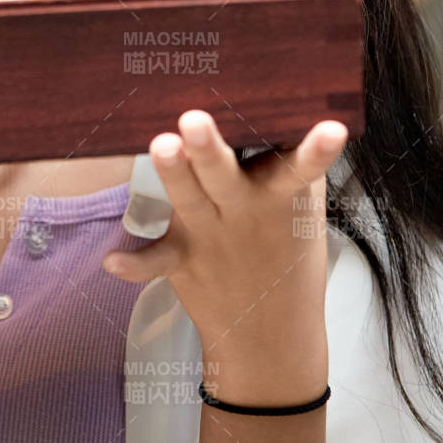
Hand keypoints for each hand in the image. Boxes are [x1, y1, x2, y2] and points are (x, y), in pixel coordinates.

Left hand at [102, 109, 346, 397]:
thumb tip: (283, 106)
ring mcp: (210, 237)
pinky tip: (111, 262)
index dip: (317, 150)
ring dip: (174, 174)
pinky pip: (155, 263)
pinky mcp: (183, 261)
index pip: (301, 168)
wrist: (270, 337)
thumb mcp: (300, 210)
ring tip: (162, 144)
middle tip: (195, 119)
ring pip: (189, 199)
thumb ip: (289, 161)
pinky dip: (135, 265)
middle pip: (225, 175)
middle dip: (210, 149)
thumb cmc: (286, 255)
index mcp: (279, 197)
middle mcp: (243, 212)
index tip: (332, 129)